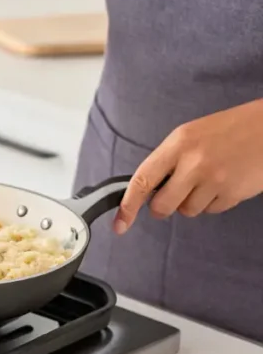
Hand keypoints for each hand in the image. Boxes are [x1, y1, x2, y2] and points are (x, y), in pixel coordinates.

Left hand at [114, 99, 262, 233]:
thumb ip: (170, 159)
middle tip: (176, 193)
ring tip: (211, 178)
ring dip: (193, 201)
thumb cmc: (231, 129)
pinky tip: (226, 182)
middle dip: (164, 206)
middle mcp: (193, 163)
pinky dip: (215, 201)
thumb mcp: (193, 134)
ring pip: (187, 211)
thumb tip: (149, 189)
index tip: (119, 224)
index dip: (128, 206)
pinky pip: (212, 211)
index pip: (142, 180)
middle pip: (162, 206)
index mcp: (178, 143)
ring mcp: (214, 180)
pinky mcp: (233, 194)